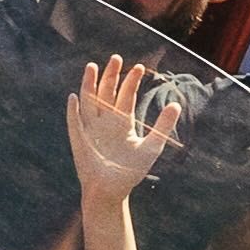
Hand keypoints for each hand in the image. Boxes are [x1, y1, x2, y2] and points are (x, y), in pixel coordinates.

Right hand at [67, 57, 184, 197]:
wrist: (111, 191)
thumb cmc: (130, 171)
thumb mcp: (151, 147)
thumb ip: (163, 126)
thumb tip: (176, 104)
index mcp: (122, 122)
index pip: (126, 95)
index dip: (131, 81)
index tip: (140, 67)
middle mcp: (106, 121)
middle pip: (107, 92)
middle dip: (110, 75)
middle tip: (116, 58)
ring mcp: (91, 129)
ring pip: (89, 101)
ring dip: (89, 85)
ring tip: (92, 67)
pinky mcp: (79, 140)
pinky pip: (75, 122)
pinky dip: (74, 111)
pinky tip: (74, 97)